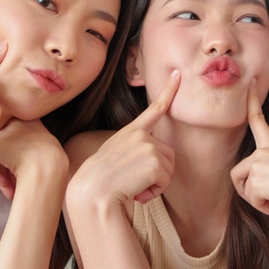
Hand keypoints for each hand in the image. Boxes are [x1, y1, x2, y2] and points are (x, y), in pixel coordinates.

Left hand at [0, 118, 66, 199]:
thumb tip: (20, 157)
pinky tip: (8, 186)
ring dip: (4, 174)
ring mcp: (2, 132)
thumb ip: (33, 146)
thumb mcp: (47, 149)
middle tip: (18, 184)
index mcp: (30, 120)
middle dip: (10, 167)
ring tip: (13, 190)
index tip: (28, 171)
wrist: (48, 168)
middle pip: (7, 147)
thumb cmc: (53, 164)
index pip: (19, 139)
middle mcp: (15, 122)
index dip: (21, 157)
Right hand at [73, 70, 180, 205]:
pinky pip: (166, 181)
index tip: (177, 75)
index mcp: (131, 132)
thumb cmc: (100, 182)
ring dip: (155, 184)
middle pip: (168, 155)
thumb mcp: (114, 157)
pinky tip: (136, 191)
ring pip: (169, 170)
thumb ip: (134, 151)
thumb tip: (152, 160)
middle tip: (136, 182)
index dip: (168, 91)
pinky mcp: (154, 162)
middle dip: (158, 173)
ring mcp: (148, 146)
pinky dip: (154, 192)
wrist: (91, 193)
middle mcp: (140, 135)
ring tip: (134, 186)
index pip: (154, 110)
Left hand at [228, 82, 268, 216]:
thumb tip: (265, 187)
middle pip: (239, 174)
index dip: (253, 102)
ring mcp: (259, 161)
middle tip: (267, 203)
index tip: (251, 83)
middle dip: (247, 193)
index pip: (259, 121)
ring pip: (245, 189)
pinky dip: (265, 208)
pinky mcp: (256, 175)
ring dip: (259, 202)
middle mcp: (264, 150)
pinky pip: (252, 199)